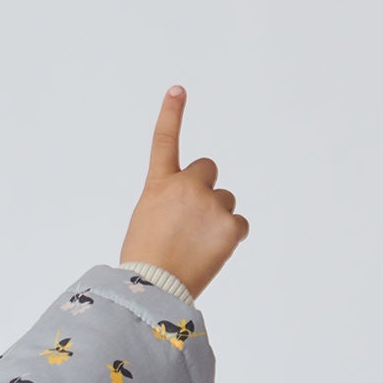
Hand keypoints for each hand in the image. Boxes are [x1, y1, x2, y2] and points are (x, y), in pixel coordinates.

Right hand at [120, 87, 247, 299]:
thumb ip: (169, 204)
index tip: (178, 90)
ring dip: (216, 217)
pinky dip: (230, 237)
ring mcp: (210, 204)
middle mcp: (187, 187)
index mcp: (159, 186)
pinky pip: (239, 224)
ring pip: (225, 200)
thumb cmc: (143, 264)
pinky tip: (211, 253)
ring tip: (196, 245)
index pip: (165, 142)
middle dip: (204, 190)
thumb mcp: (146, 223)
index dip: (172, 114)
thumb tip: (192, 212)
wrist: (151, 291)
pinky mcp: (230, 226)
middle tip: (191, 222)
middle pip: (208, 171)